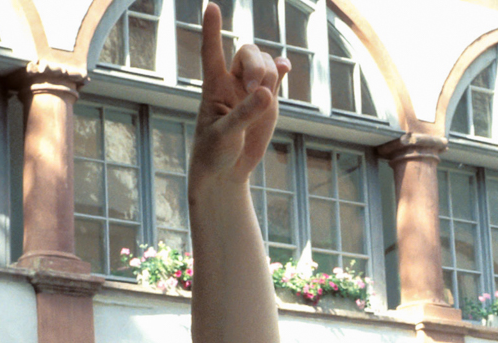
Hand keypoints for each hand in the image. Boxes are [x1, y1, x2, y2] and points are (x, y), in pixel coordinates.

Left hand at [189, 3, 289, 186]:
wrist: (226, 171)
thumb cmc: (214, 152)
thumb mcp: (225, 134)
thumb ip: (244, 114)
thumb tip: (266, 92)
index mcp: (213, 87)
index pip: (212, 52)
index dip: (212, 30)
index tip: (211, 6)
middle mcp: (232, 82)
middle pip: (249, 53)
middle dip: (257, 65)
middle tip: (257, 88)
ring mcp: (252, 90)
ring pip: (266, 63)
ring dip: (270, 74)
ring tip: (265, 99)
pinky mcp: (268, 101)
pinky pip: (277, 76)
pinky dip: (282, 69)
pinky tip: (286, 67)